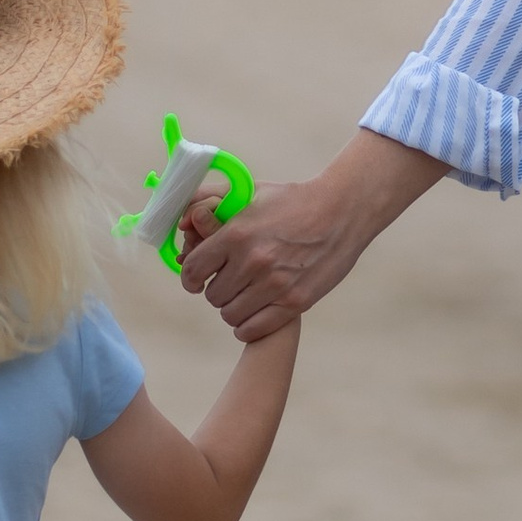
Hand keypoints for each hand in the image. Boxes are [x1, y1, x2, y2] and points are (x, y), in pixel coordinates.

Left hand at [179, 134, 443, 340]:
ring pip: (230, 314)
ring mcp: (274, 285)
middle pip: (212, 295)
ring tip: (243, 296)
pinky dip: (247, 326)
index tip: (195, 279)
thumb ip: (207, 200)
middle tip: (228, 282)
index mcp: (236, 233)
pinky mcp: (295, 302)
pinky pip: (253, 329)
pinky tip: (252, 314)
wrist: (342, 212)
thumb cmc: (292, 200)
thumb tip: (179, 221)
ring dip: (232, 307)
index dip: (189, 277)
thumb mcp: (249, 191)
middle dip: (215, 289)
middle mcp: (252, 261)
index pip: (193, 269)